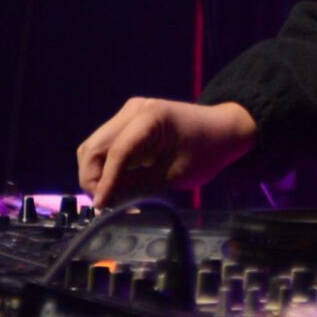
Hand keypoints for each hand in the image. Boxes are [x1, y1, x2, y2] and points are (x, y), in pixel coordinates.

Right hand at [76, 98, 256, 205]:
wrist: (223, 130)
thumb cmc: (207, 152)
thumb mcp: (174, 175)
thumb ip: (138, 187)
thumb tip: (107, 202)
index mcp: (150, 117)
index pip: (116, 152)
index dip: (104, 182)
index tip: (101, 206)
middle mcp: (133, 110)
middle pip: (94, 146)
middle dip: (92, 178)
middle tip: (105, 204)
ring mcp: (129, 113)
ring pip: (94, 146)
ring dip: (95, 173)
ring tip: (110, 197)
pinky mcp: (128, 122)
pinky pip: (105, 146)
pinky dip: (105, 166)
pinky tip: (116, 185)